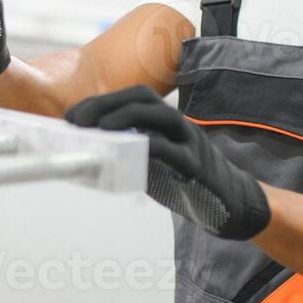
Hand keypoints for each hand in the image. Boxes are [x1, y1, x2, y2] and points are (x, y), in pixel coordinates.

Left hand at [65, 86, 269, 239]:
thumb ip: (130, 154)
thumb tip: (90, 157)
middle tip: (76, 120)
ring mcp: (191, 143)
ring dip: (127, 116)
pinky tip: (128, 149)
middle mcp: (179, 125)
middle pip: (143, 98)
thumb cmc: (185, 181)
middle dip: (107, 103)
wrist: (231, 205)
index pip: (132, 97)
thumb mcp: (153, 164)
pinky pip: (173, 150)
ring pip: (162, 116)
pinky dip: (150, 145)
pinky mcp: (197, 167)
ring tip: (99, 128)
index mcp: (165, 121)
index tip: (71, 116)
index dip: (100, 101)